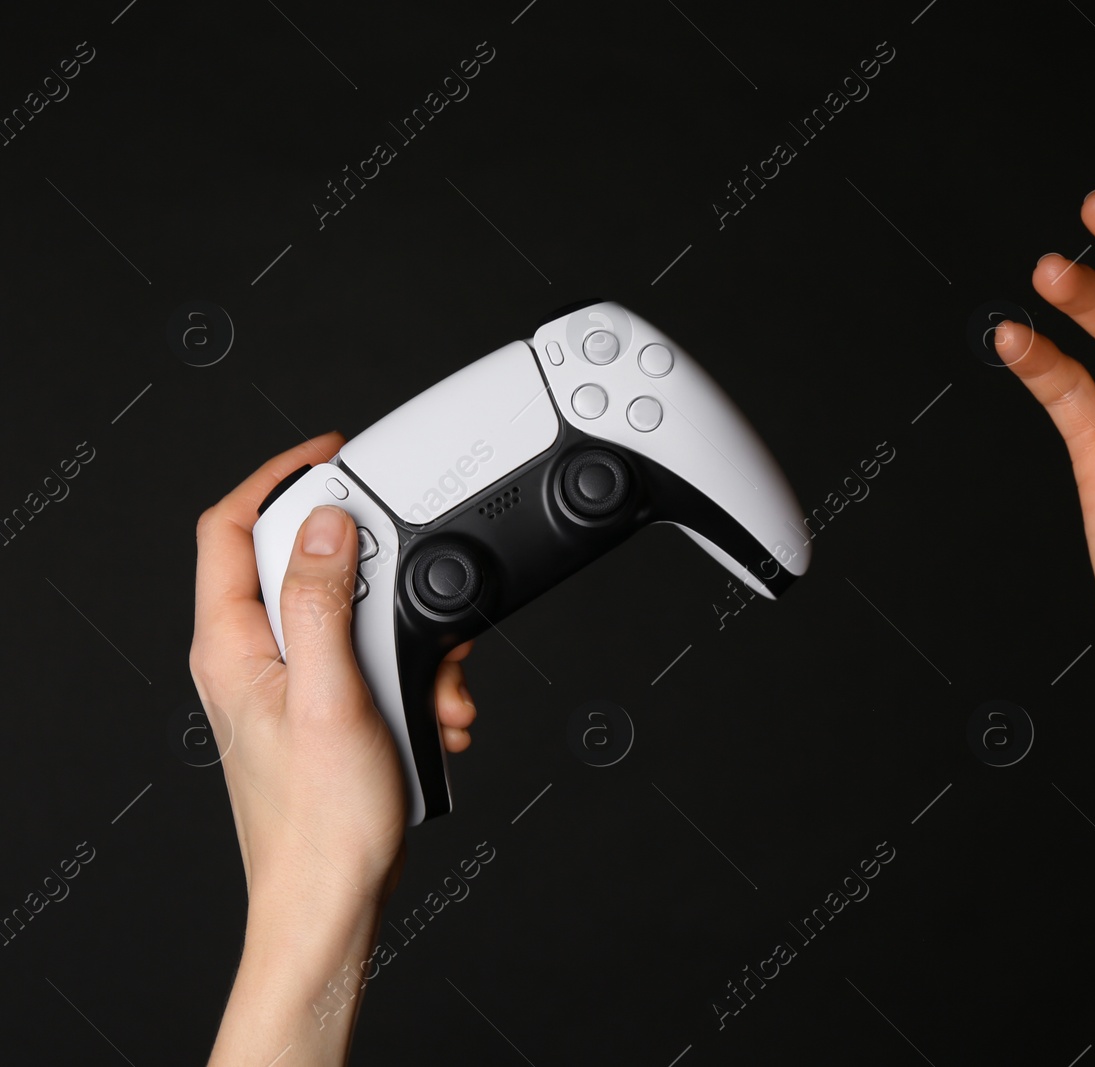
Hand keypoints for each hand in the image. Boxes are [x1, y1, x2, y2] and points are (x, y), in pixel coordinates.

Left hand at [189, 432, 477, 907]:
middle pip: (307, 564)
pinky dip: (416, 676)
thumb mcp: (331, 696)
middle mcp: (252, 659)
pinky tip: (436, 713)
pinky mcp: (325, 709)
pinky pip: (375, 661)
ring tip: (437, 683)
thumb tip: (324, 521)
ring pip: (354, 615)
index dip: (278, 477)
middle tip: (418, 592)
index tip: (334, 454)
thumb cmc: (320, 822)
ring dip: (410, 640)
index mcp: (230, 645)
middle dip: (380, 577)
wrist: (333, 901)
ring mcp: (288, 685)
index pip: (229, 525)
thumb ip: (323, 601)